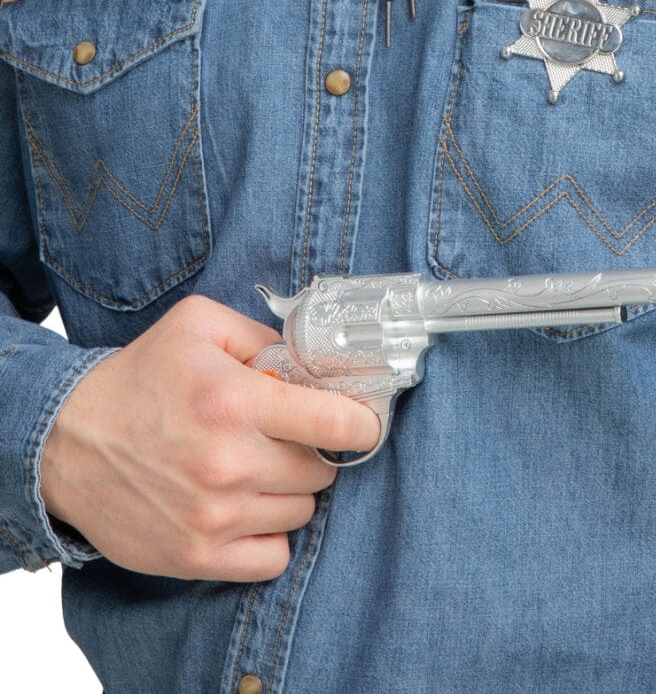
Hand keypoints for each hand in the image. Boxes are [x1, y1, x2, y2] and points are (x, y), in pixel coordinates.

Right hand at [39, 295, 379, 581]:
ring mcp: (213, 516)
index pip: (335, 425)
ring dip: (290, 491)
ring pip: (301, 512)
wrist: (68, 442)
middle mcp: (228, 463)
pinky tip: (248, 508)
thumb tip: (313, 359)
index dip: (362, 424)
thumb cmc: (139, 379)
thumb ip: (263, 333)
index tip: (361, 422)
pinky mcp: (197, 556)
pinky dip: (270, 535)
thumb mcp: (197, 325)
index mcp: (234, 401)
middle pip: (321, 471)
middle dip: (312, 452)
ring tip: (256, 468)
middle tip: (283, 438)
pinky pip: (274, 557)